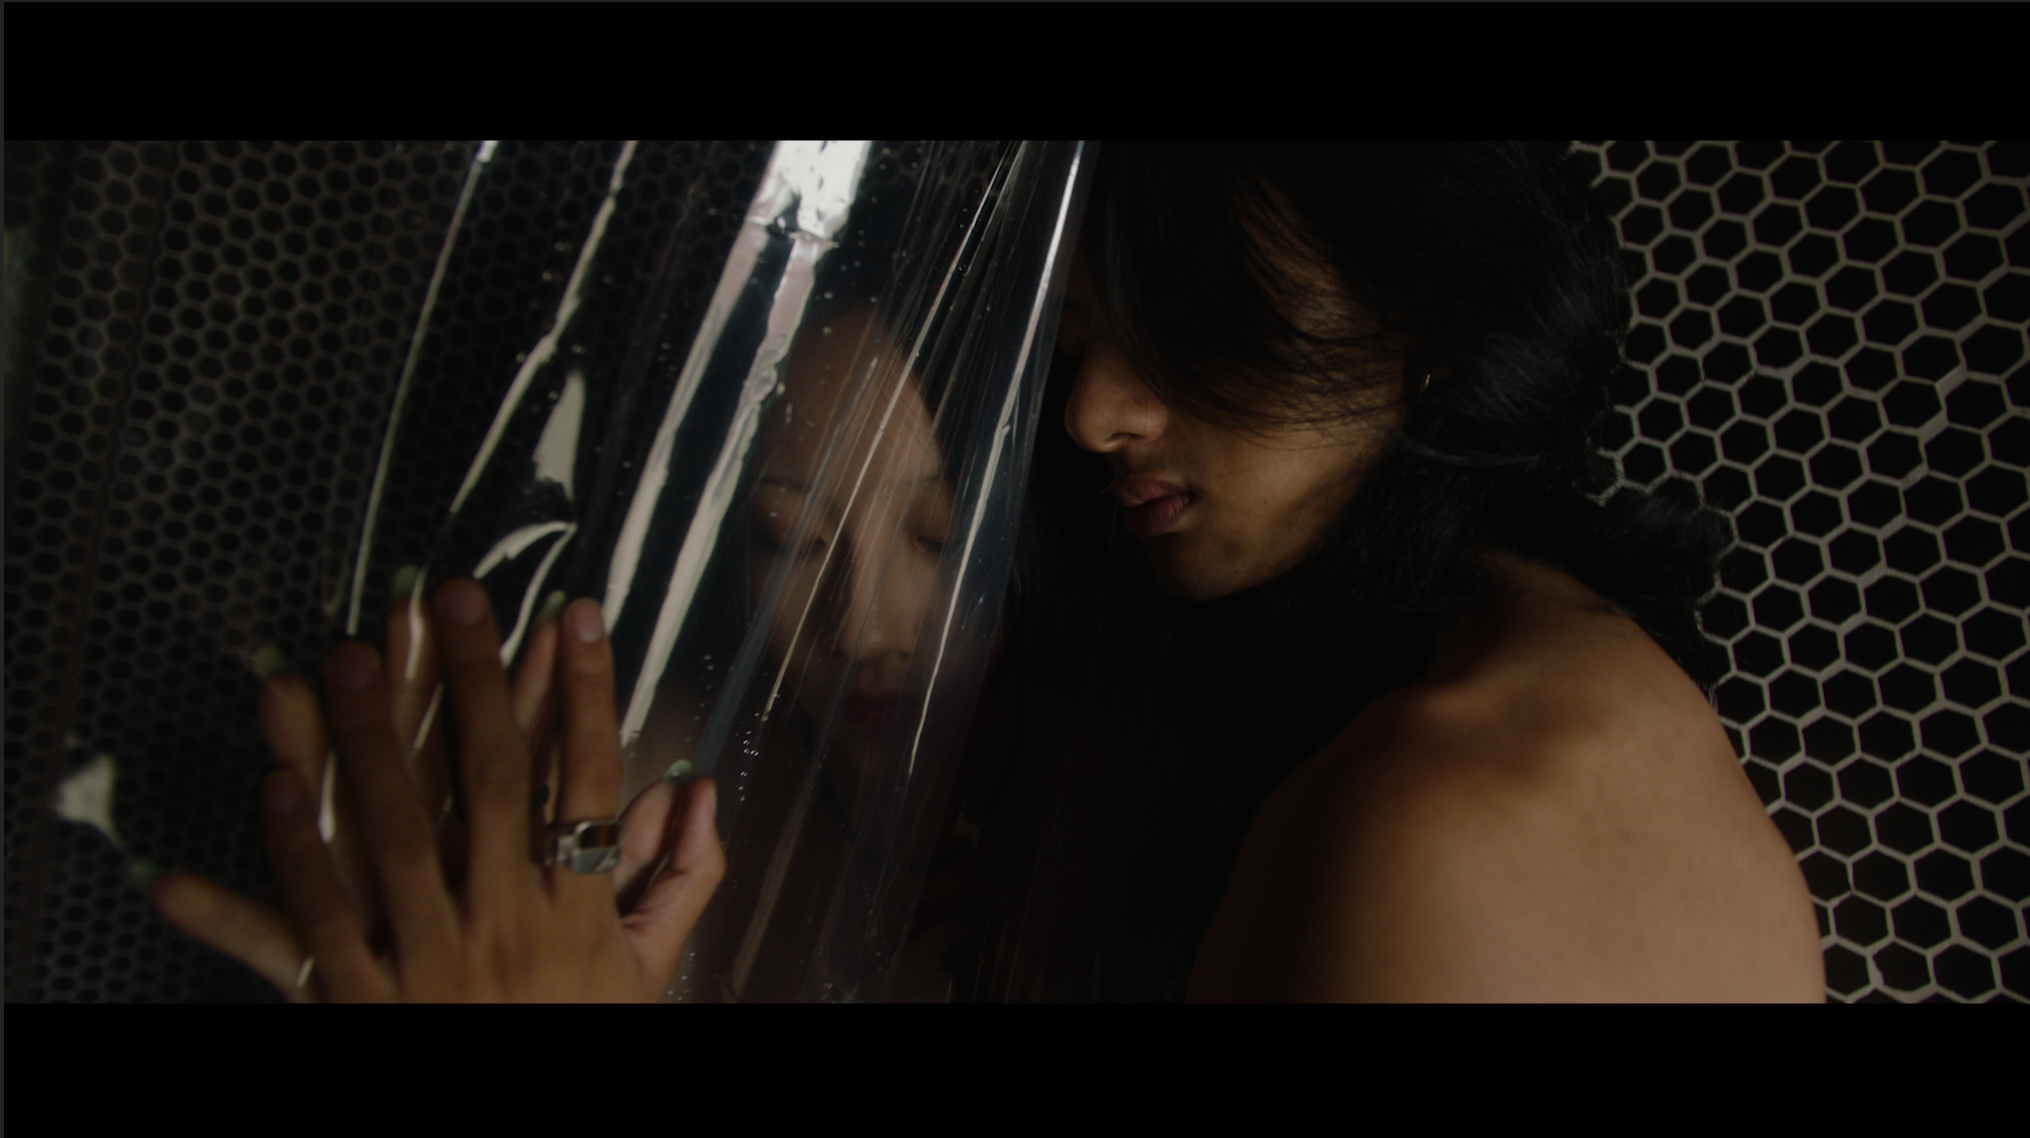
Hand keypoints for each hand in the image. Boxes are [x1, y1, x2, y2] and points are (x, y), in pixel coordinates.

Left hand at [149, 578, 724, 1001]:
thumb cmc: (576, 1041)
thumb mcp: (645, 976)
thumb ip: (679, 881)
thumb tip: (700, 791)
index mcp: (578, 917)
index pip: (589, 780)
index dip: (586, 691)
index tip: (575, 614)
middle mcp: (507, 927)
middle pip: (493, 782)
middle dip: (474, 681)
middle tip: (452, 596)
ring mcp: (427, 963)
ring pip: (395, 835)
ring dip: (368, 740)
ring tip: (347, 655)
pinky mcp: (355, 1002)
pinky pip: (313, 919)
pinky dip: (289, 851)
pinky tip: (269, 784)